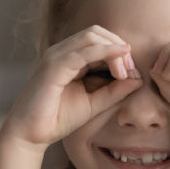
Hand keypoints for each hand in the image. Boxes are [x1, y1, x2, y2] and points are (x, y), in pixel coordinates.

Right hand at [2, 25, 141, 149]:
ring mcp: (55, 57)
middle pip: (97, 33)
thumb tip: (139, 79)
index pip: (99, 40)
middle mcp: (61, 52)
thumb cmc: (59, 119)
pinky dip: (105, 53)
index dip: (120, 52)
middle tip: (131, 71)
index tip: (134, 73)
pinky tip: (120, 62)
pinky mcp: (53, 67)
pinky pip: (83, 52)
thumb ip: (116, 90)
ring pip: (91, 37)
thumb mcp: (95, 103)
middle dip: (119, 47)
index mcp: (69, 57)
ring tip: (125, 71)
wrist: (31, 135)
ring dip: (114, 50)